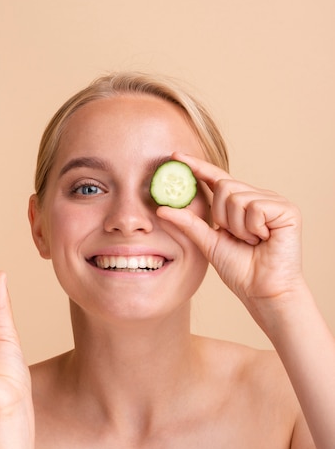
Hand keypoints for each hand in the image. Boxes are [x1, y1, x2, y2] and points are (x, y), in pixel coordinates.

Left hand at [157, 153, 304, 326]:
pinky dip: (253, 228)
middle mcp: (257, 197)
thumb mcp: (209, 242)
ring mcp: (273, 202)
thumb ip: (188, 223)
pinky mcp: (287, 209)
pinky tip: (264, 240)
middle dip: (222, 216)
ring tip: (252, 241)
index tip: (176, 157)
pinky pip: (255, 206)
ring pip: (237, 197)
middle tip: (237, 237)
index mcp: (240, 204)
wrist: (263, 291)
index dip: (197, 167)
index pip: (216, 179)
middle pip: (224, 186)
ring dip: (238, 226)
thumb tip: (161, 209)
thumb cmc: (241, 270)